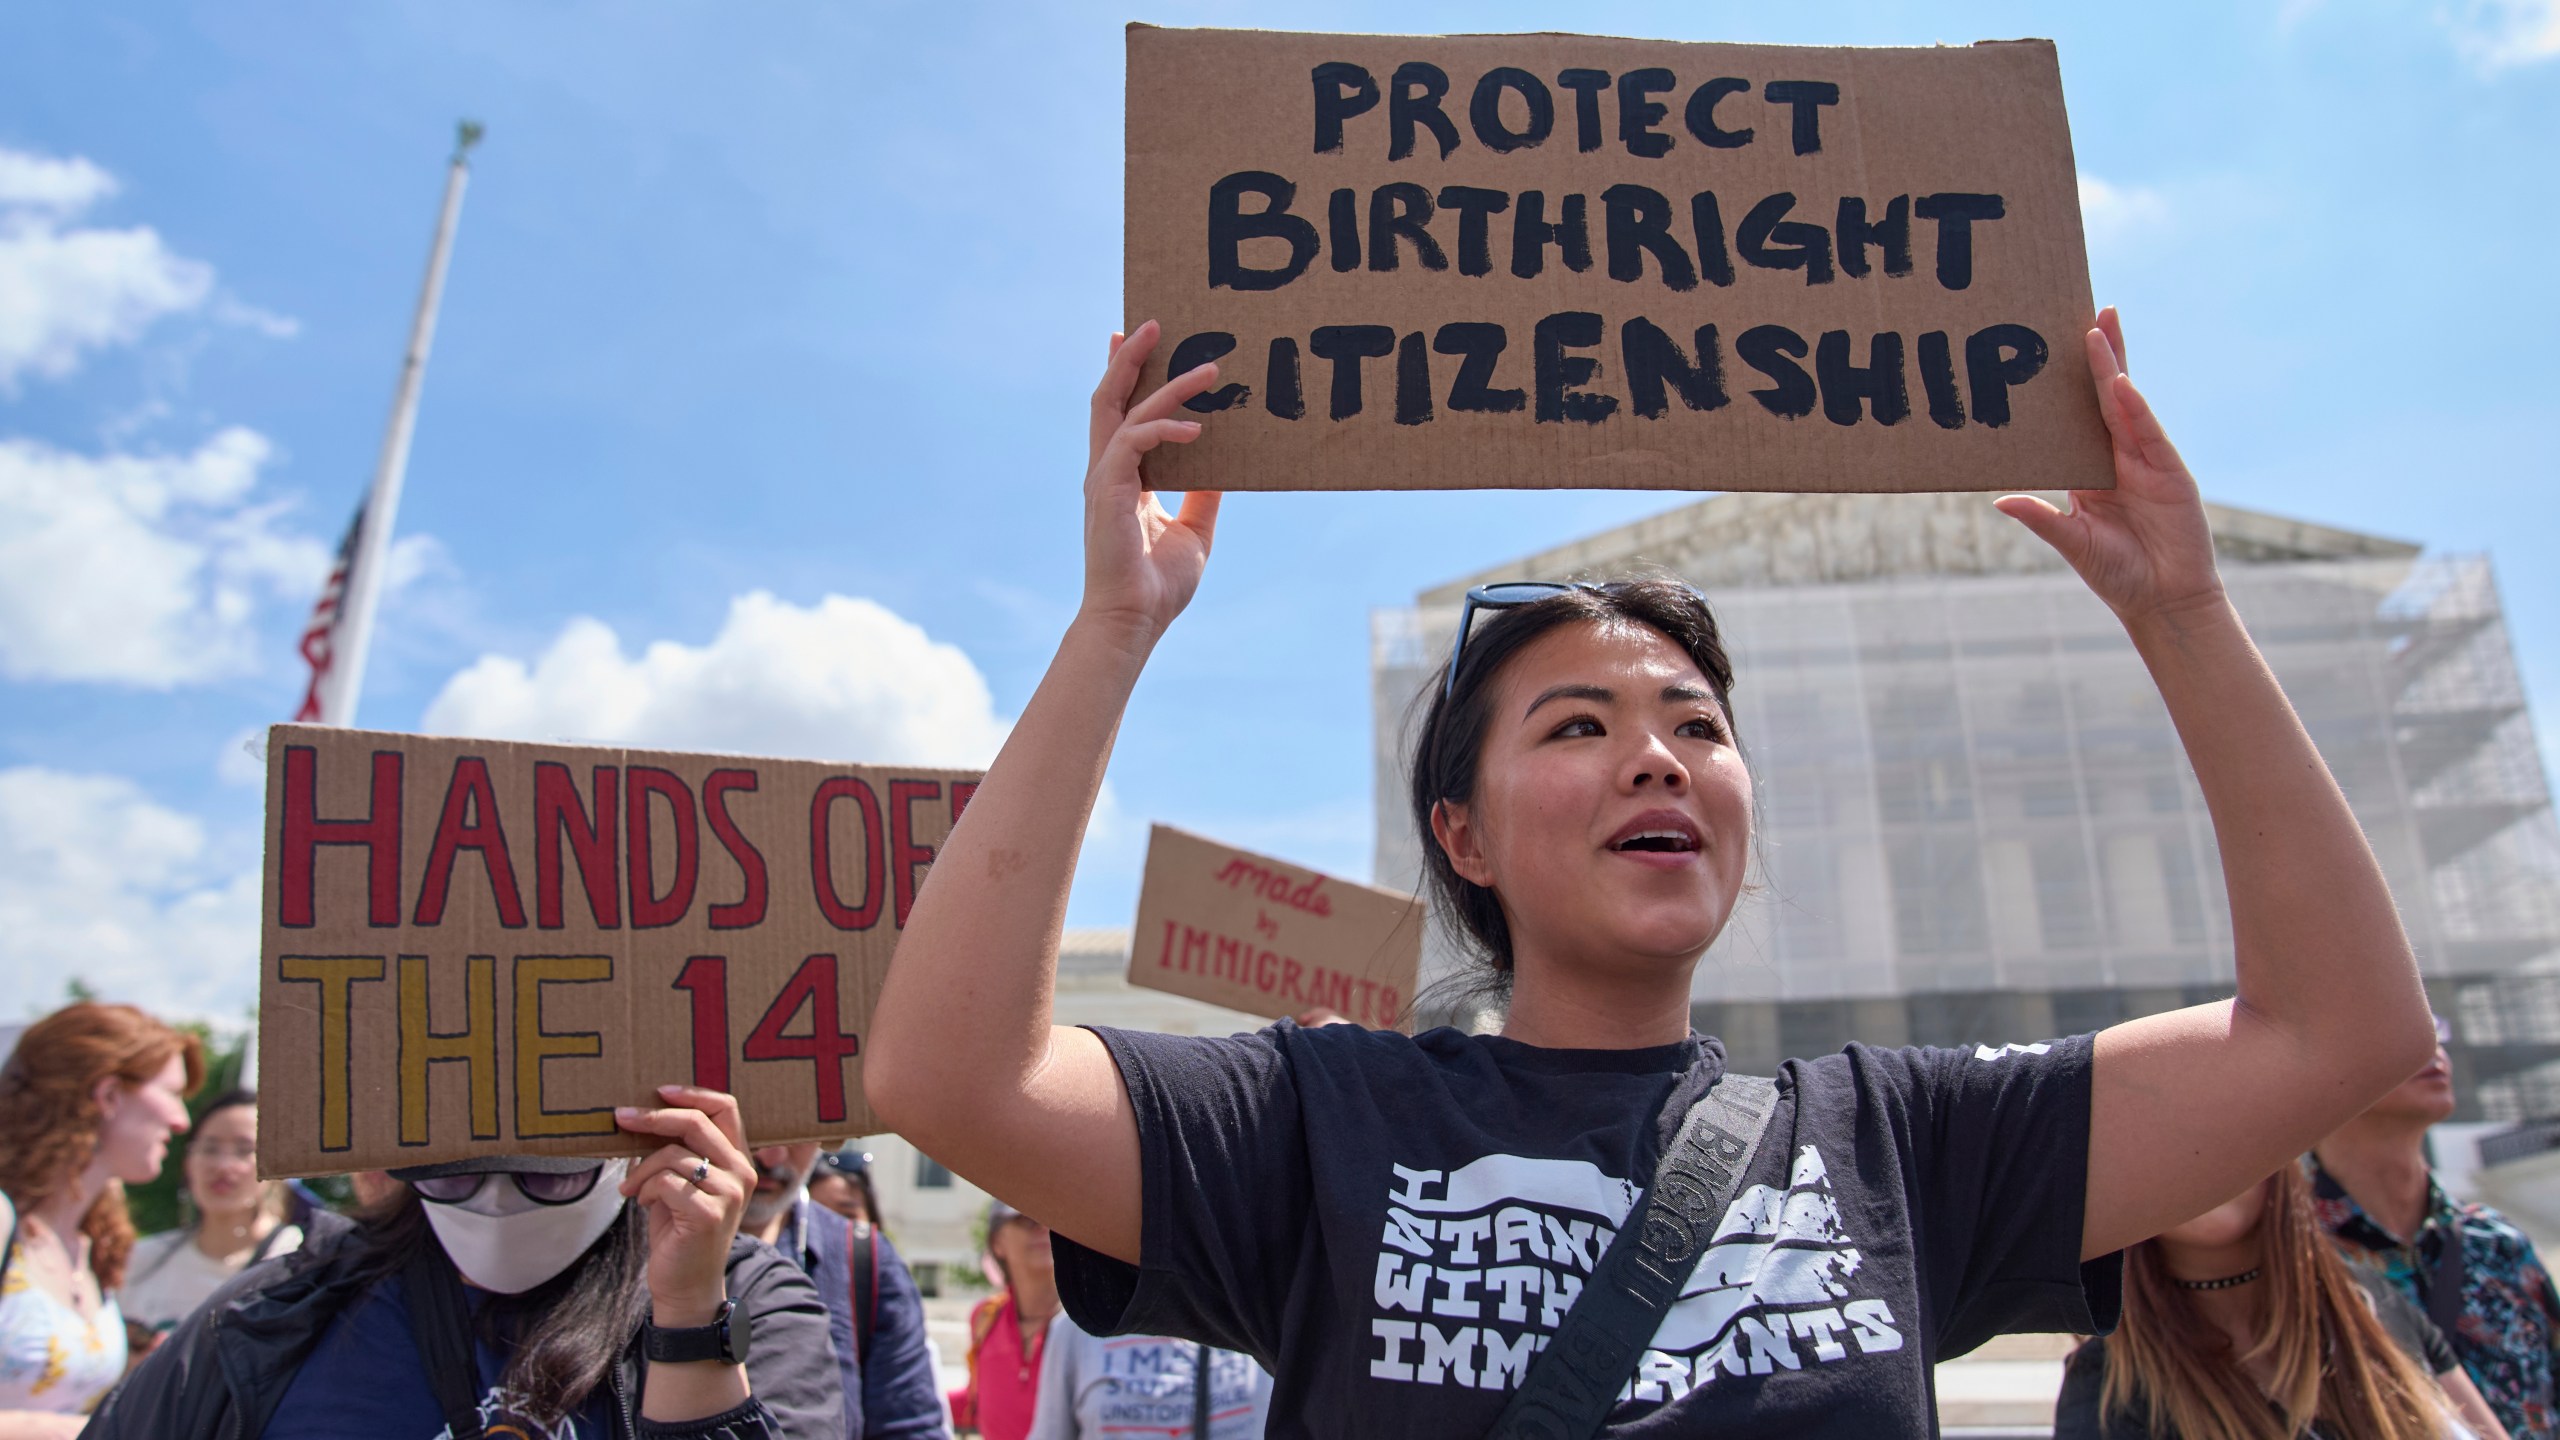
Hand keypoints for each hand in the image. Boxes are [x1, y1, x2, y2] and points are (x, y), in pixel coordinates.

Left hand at [615, 1084, 755, 1324]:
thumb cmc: (679, 1231)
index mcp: (738, 1159)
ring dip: (641, 1169)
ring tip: (632, 1188)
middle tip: (621, 1117)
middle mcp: (742, 1172)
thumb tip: (643, 1116)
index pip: (726, 1107)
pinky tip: (641, 1203)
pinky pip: (666, 1182)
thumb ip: (676, 1152)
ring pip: (673, 1154)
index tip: (659, 1091)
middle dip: (653, 1117)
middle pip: (697, 1122)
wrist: (686, 1286)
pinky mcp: (709, 1213)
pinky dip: (644, 1189)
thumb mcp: (680, 1183)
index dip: (692, 1093)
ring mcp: (729, 1193)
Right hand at [1080, 320, 1224, 643]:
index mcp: (1121, 477)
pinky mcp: (1109, 490)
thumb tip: (1226, 463)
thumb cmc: (1158, 584)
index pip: (1118, 414)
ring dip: (1161, 381)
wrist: (1135, 620)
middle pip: (1110, 398)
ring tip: (1205, 366)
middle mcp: (1107, 471)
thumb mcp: (1195, 528)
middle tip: (1154, 323)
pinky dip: (1165, 428)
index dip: (1124, 375)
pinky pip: (1135, 441)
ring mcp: (1104, 478)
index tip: (1133, 340)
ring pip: (1123, 409)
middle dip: (1128, 357)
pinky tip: (1198, 429)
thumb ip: (1204, 493)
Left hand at [1995, 308, 2224, 626]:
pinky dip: (2136, 409)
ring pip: (2128, 404)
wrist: (2162, 602)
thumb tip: (1999, 498)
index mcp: (2092, 469)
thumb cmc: (2117, 574)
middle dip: (2100, 354)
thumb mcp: (2071, 541)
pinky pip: (2149, 435)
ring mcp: (2148, 462)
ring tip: (2098, 328)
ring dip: (2114, 367)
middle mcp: (2120, 457)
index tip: (2058, 344)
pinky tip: (2122, 384)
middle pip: (2107, 395)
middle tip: (2088, 310)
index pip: (2081, 413)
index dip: (2075, 379)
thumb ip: (2040, 517)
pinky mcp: (2171, 474)